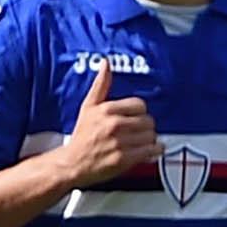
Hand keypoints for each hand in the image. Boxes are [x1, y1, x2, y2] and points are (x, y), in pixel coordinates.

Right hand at [59, 61, 156, 184]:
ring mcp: (120, 142)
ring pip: (152, 136)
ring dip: (149, 140)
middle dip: (144, 127)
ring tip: (139, 142)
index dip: (139, 113)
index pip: (140, 105)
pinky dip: (153, 151)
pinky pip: (152, 150)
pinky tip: (146, 151)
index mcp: (107, 110)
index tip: (134, 118)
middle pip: (148, 121)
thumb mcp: (88, 106)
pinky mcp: (125, 159)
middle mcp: (114, 124)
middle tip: (136, 132)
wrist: (73, 163)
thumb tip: (106, 63)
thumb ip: (101, 85)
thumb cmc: (82, 135)